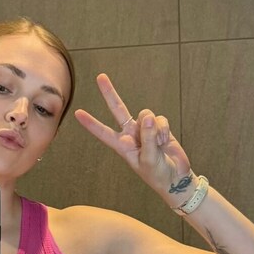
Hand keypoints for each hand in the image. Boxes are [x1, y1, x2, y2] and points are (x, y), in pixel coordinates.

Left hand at [74, 74, 193, 199]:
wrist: (176, 177)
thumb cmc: (158, 174)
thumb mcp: (149, 159)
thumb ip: (147, 138)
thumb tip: (148, 117)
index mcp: (123, 146)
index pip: (103, 132)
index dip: (91, 123)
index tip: (77, 113)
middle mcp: (131, 134)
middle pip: (118, 109)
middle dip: (110, 93)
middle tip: (100, 77)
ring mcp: (145, 129)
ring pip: (145, 114)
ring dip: (154, 128)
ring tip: (158, 143)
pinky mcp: (159, 127)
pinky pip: (159, 119)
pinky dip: (163, 129)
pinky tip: (164, 140)